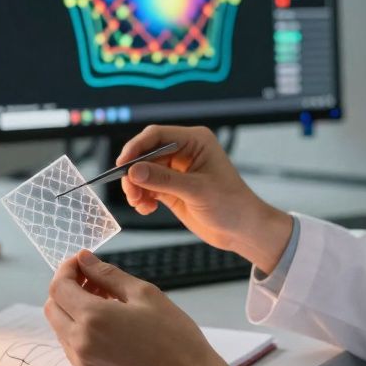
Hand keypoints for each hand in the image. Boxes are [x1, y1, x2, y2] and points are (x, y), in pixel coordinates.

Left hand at [45, 250, 229, 365]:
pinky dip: (81, 332)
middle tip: (94, 282)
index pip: (59, 288)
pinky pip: (72, 349)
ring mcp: (83, 365)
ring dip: (73, 311)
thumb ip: (108, 275)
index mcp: (93, 318)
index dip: (66, 270)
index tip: (81, 263)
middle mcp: (80, 344)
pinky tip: (108, 327)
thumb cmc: (175, 336)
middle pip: (52, 308)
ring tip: (106, 303)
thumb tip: (84, 259)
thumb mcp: (145, 295)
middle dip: (66, 289)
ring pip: (60, 329)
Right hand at [118, 125, 292, 272]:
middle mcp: (184, 152)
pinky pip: (147, 187)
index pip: (157, 135)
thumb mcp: (197, 191)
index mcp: (196, 141)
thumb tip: (135, 171)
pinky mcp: (171, 188)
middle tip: (130, 190)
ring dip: (136, 187)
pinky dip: (141, 197)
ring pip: (143, 172)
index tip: (123, 164)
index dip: (137, 147)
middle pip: (146, 154)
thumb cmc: (232, 204)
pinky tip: (147, 208)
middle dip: (134, 172)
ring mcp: (176, 170)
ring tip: (139, 203)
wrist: (242, 230)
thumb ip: (164, 180)